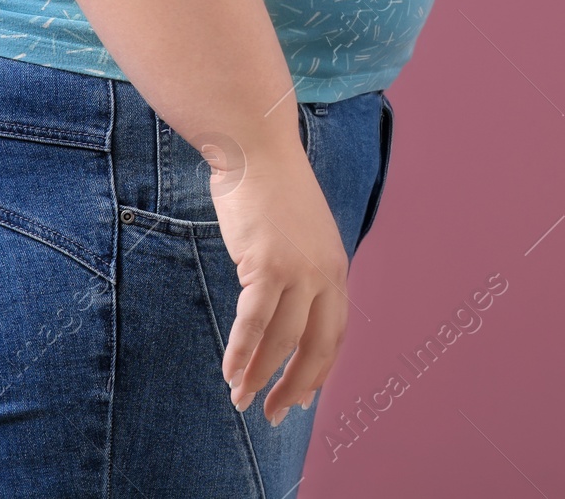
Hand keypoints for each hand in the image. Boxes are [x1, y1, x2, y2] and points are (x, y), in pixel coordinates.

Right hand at [208, 133, 349, 425]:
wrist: (256, 149)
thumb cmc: (269, 190)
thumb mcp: (298, 234)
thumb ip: (300, 268)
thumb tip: (285, 305)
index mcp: (336, 268)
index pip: (334, 333)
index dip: (319, 370)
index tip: (303, 396)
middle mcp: (325, 273)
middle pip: (317, 347)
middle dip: (296, 387)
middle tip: (275, 415)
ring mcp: (298, 270)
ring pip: (282, 341)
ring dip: (259, 376)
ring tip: (240, 398)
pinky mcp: (267, 265)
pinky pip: (254, 323)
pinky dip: (241, 352)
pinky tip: (229, 371)